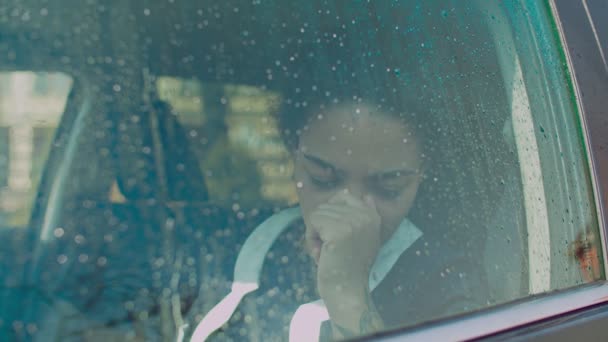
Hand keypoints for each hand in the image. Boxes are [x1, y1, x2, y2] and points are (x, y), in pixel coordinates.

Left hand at [309, 190, 381, 329]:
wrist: (347, 289)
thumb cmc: (350, 266)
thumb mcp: (364, 238)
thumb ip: (363, 216)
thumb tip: (361, 194)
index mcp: (373, 216)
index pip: (343, 196)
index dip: (331, 214)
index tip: (336, 236)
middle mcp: (365, 215)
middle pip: (327, 205)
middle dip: (322, 226)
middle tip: (331, 247)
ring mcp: (352, 222)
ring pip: (317, 213)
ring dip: (315, 233)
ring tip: (327, 251)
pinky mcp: (337, 230)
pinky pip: (312, 221)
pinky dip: (311, 238)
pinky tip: (321, 253)